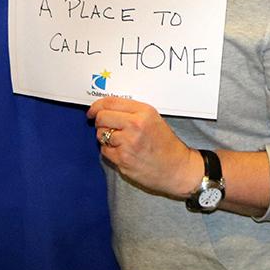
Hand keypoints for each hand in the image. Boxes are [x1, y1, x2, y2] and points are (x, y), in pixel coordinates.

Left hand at [87, 96, 201, 197]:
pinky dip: (110, 151)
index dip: (97, 106)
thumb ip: (131, 111)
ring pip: (101, 135)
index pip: (111, 102)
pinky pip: (105, 151)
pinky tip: (123, 152)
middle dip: (99, 122)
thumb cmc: (166, 144)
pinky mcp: (123, 160)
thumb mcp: (153, 119)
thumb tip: (105, 109)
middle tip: (105, 126)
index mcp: (143, 112)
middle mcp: (135, 125)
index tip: (93, 111)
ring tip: (121, 141)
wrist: (177, 168)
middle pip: (102, 118)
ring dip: (105, 138)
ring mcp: (128, 143)